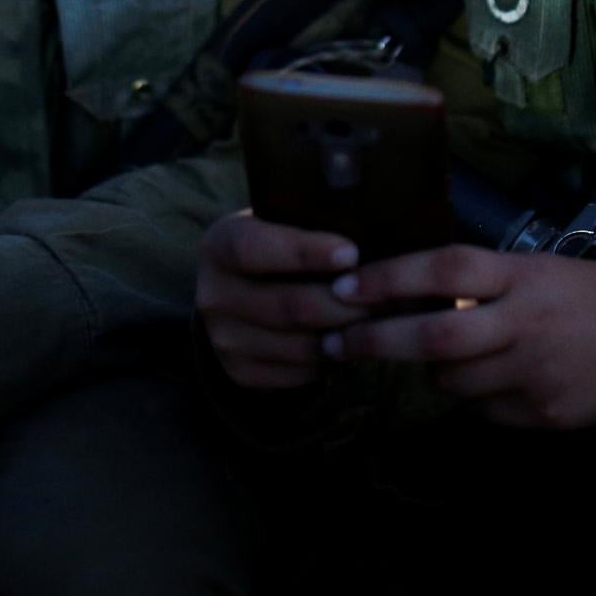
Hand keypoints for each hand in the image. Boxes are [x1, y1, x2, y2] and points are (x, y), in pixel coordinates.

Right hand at [195, 210, 369, 390]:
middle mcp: (213, 294)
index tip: (351, 253)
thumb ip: (310, 223)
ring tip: (376, 322)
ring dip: (343, 337)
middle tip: (383, 296)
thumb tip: (371, 232)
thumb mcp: (278, 221)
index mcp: (219, 245)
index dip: (304, 252)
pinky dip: (331, 361)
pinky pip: (298, 374)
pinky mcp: (240, 372)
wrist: (236, 289)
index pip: (254, 249)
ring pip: (299, 346)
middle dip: (342, 304)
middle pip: (286, 306)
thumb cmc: (276, 246)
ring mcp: (223, 338)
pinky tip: (350, 343)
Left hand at [328, 245, 595, 429]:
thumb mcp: (532, 269)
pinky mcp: (547, 414)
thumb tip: (398, 297)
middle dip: (377, 341)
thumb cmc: (580, 294)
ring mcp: (537, 372)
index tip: (343, 287)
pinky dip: (480, 398)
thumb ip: (476, 283)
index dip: (390, 277)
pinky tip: (506, 382)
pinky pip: (486, 411)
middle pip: (436, 335)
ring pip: (455, 382)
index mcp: (522, 275)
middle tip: (336, 344)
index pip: (446, 268)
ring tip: (462, 357)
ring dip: (439, 372)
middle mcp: (526, 322)